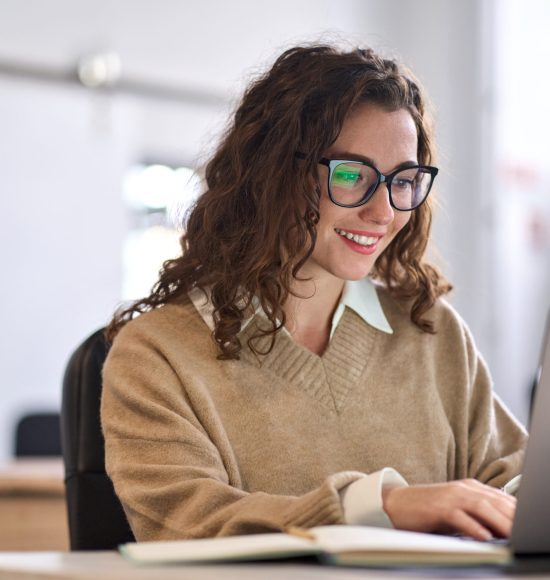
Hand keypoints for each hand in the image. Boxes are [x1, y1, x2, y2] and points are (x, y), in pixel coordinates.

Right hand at [382, 479, 515, 540]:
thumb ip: (481, 515)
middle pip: (496, 502)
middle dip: (515, 518)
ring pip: (482, 507)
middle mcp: (463, 488)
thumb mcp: (459, 510)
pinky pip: (460, 517)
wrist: (398, 503)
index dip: (520, 514)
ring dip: (500, 522)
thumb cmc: (430, 510)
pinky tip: (484, 537)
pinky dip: (474, 527)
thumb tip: (506, 529)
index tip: (531, 527)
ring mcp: (450, 496)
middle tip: (528, 533)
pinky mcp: (438, 507)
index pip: (503, 500)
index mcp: (471, 488)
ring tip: (514, 536)